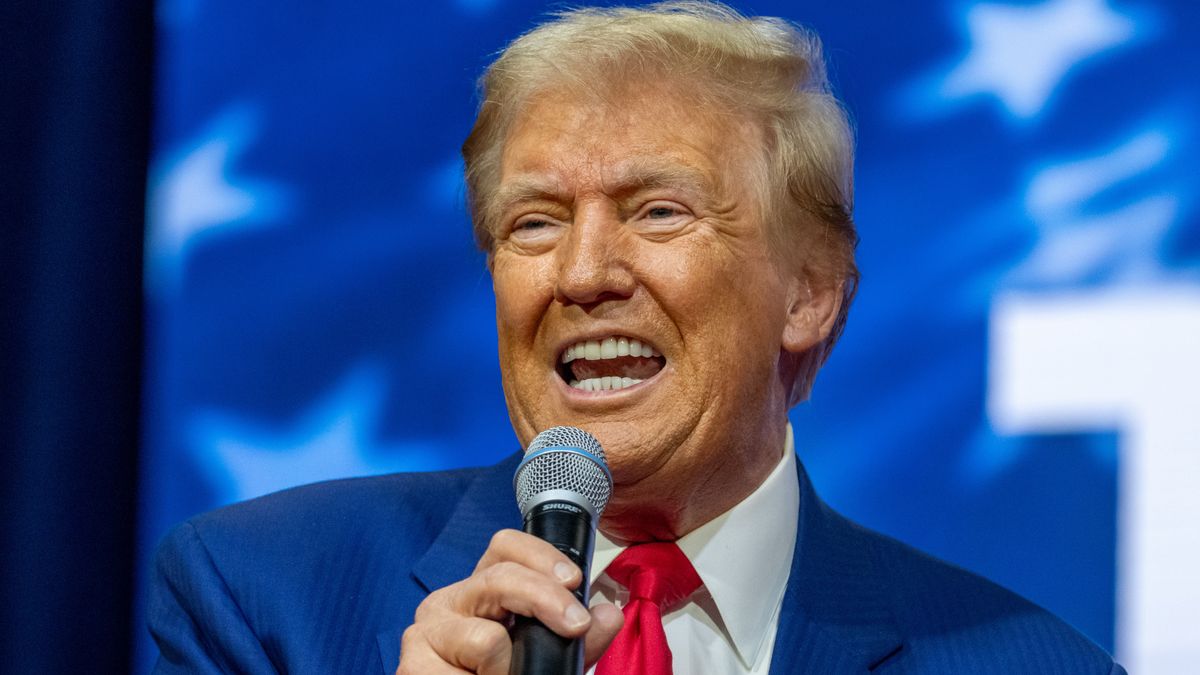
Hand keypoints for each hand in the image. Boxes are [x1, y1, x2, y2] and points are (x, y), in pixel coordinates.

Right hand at [397, 529, 622, 673]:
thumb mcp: (548, 657)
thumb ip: (578, 640)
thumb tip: (609, 614)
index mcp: (482, 591)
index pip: (505, 547)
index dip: (542, 556)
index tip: (574, 580)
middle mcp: (450, 601)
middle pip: (499, 578)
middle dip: (545, 599)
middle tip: (575, 625)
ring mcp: (425, 631)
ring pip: (485, 639)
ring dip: (508, 667)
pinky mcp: (412, 665)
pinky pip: (464, 673)